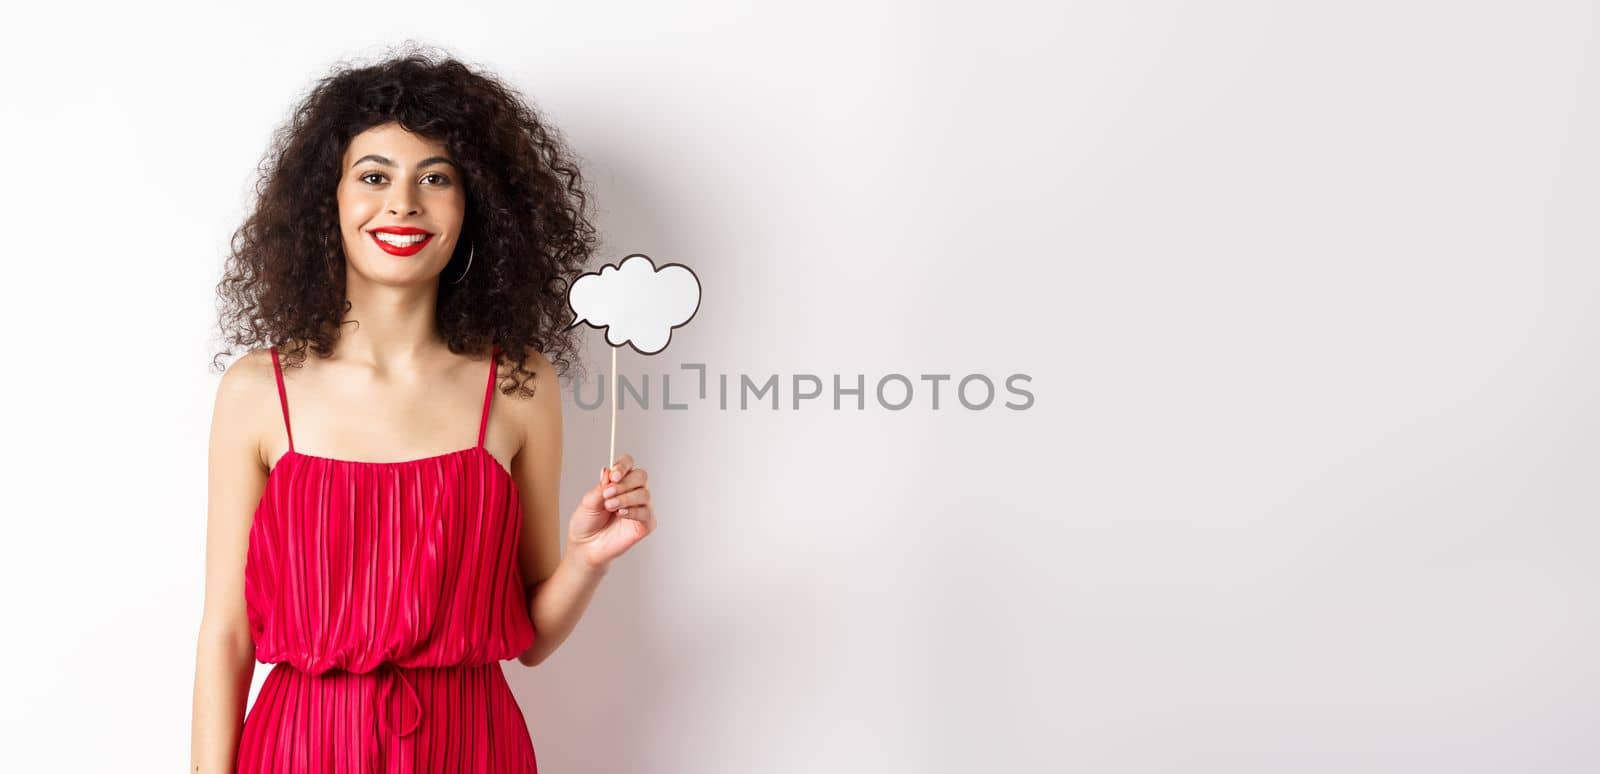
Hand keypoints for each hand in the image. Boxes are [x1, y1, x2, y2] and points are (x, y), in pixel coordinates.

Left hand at [567, 453, 655, 571]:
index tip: (613, 476)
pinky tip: (621, 514)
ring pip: (644, 493)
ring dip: (625, 498)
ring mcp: (641, 507)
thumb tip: (608, 471)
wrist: (585, 546)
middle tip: (607, 494)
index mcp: (619, 482)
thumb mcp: (588, 502)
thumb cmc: (586, 523)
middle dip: (624, 483)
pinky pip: (646, 512)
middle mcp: (633, 492)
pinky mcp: (646, 524)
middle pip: (641, 476)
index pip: (628, 464)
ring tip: (610, 506)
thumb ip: (600, 487)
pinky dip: (633, 511)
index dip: (623, 466)